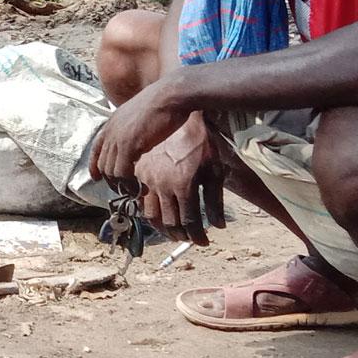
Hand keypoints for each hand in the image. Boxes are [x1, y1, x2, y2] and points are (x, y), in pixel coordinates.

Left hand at [90, 78, 193, 184]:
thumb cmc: (165, 103)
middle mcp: (111, 130)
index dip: (95, 165)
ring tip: (138, 190)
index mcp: (113, 121)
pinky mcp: (129, 146)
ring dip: (123, 185)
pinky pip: (122, 173)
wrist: (172, 95)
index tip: (96, 177)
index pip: (96, 147)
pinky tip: (142, 187)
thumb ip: (134, 127)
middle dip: (112, 180)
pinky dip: (130, 184)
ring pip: (111, 171)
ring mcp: (118, 138)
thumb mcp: (142, 114)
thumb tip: (139, 141)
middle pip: (103, 163)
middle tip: (127, 189)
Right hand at [133, 115, 222, 244]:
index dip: (197, 236)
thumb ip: (215, 199)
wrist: (176, 115)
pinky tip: (159, 213)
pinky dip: (149, 212)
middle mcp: (162, 185)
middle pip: (169, 223)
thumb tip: (219, 226)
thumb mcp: (213, 169)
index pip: (189, 222)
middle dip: (181, 236)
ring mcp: (147, 179)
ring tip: (174, 231)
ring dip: (163, 228)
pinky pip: (139, 200)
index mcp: (183, 185)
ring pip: (151, 215)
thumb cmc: (200, 140)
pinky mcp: (138, 173)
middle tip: (189, 238)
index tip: (204, 242)